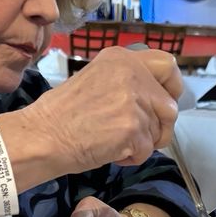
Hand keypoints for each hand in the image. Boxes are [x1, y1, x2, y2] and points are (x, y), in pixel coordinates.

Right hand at [17, 47, 181, 179]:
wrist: (43, 135)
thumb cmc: (63, 115)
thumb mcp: (97, 80)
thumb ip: (127, 83)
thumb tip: (154, 100)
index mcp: (122, 58)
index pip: (168, 66)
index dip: (172, 88)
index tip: (165, 103)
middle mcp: (132, 74)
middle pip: (170, 107)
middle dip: (160, 127)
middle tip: (139, 136)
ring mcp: (134, 101)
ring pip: (159, 131)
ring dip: (141, 144)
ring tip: (114, 142)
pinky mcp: (133, 128)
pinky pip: (147, 151)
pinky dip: (131, 158)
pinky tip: (111, 151)